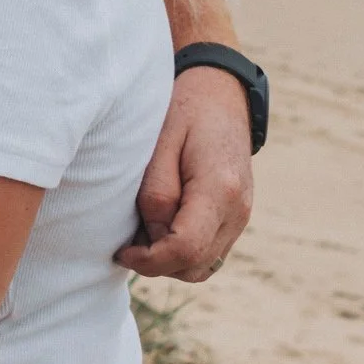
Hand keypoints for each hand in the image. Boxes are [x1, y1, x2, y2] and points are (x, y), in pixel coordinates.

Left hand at [116, 65, 252, 281]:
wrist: (221, 96)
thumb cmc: (184, 112)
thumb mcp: (160, 143)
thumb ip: (156, 192)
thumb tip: (153, 235)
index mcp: (220, 189)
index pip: (185, 248)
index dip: (149, 260)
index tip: (121, 251)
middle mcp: (238, 211)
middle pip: (194, 267)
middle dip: (156, 262)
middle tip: (127, 239)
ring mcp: (241, 218)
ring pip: (202, 267)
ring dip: (169, 261)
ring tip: (142, 230)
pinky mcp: (235, 220)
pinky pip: (208, 253)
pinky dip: (182, 252)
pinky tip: (160, 225)